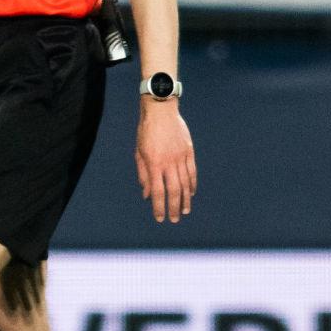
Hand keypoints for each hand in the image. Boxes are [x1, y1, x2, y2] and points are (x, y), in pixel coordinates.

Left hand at [135, 101, 196, 222]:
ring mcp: (181, 157)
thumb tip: (147, 195)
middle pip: (174, 191)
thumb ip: (143, 175)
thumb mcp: (139, 153)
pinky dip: (192, 184)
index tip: (160, 218)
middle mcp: (169, 162)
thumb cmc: (145, 132)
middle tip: (174, 220)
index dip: (159, 207)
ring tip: (184, 211)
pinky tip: (191, 193)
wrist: (160, 111)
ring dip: (185, 199)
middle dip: (173, 208)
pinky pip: (192, 172)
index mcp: (153, 163)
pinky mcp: (189, 151)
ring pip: (185, 183)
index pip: (158, 191)